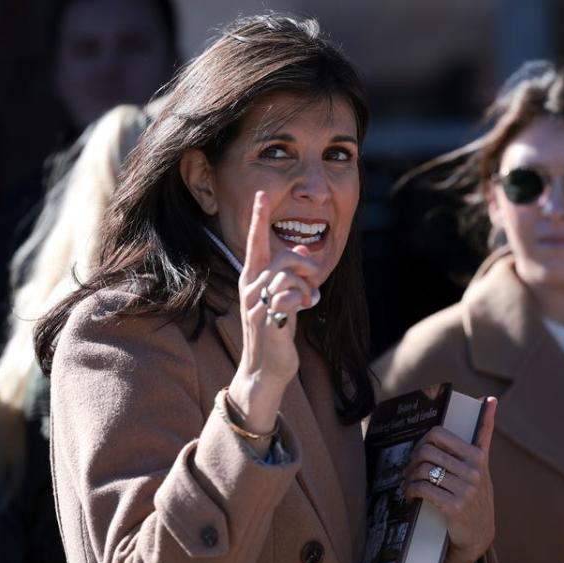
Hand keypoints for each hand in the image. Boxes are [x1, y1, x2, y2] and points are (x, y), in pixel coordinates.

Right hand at [227, 191, 323, 438]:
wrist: (265, 368)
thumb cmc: (276, 331)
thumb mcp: (286, 297)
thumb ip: (293, 275)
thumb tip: (306, 252)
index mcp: (253, 277)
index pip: (255, 241)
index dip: (258, 217)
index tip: (261, 194)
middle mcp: (250, 285)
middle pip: (286, 257)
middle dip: (307, 268)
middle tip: (313, 287)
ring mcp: (255, 302)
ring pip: (289, 276)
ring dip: (307, 289)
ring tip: (307, 303)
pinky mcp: (265, 319)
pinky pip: (288, 297)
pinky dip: (302, 301)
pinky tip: (301, 311)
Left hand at [403, 397, 497, 562]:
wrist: (480, 533)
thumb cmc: (477, 493)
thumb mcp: (482, 462)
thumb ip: (484, 432)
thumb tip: (490, 399)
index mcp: (477, 455)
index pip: (440, 434)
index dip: (423, 440)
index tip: (421, 451)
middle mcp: (474, 471)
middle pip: (427, 451)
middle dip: (413, 460)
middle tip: (410, 468)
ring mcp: (465, 489)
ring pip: (422, 470)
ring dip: (409, 477)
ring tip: (409, 482)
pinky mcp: (454, 507)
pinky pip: (423, 489)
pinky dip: (410, 491)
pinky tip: (411, 494)